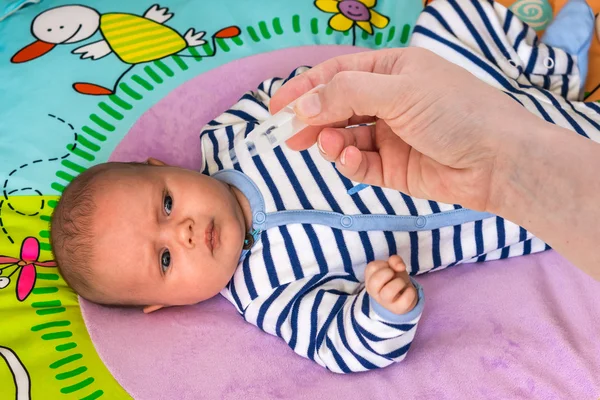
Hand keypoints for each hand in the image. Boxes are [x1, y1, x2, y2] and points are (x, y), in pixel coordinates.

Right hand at [270, 48, 539, 211]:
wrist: (498, 162)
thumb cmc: (455, 112)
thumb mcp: (399, 91)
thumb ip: (347, 94)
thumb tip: (304, 104)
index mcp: (392, 70)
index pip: (337, 74)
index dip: (305, 88)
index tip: (277, 107)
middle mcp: (389, 101)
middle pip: (336, 108)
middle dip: (313, 120)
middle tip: (290, 136)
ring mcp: (391, 135)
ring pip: (345, 138)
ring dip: (333, 142)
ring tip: (333, 146)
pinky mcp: (394, 168)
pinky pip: (361, 164)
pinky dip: (350, 163)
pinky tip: (350, 160)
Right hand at [365, 255, 417, 314]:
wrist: (403, 295)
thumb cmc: (394, 278)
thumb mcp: (393, 266)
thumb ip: (394, 260)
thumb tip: (400, 266)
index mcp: (370, 279)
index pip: (372, 267)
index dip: (384, 264)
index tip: (388, 269)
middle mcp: (374, 292)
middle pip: (375, 281)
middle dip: (388, 273)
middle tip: (393, 275)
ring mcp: (385, 302)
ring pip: (389, 291)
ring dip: (399, 282)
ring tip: (401, 283)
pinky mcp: (397, 309)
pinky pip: (405, 299)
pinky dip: (410, 291)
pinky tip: (408, 291)